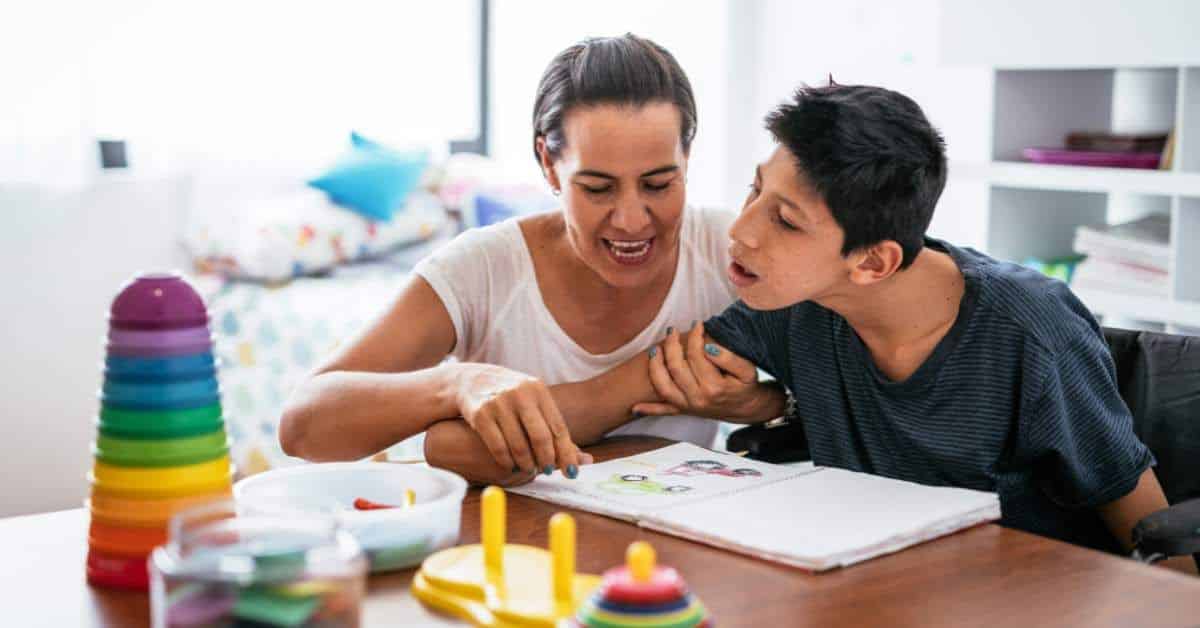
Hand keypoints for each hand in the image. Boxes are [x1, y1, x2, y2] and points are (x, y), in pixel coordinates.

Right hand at [452, 363, 589, 476]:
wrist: (471, 381)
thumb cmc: (512, 398)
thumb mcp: (534, 404)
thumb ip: (556, 430)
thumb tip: (587, 460)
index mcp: (538, 390)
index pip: (558, 427)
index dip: (567, 452)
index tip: (572, 472)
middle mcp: (520, 394)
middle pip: (540, 437)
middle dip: (547, 459)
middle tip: (547, 470)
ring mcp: (499, 403)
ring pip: (519, 445)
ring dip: (526, 463)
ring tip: (528, 468)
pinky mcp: (480, 415)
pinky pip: (498, 447)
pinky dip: (507, 461)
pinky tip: (510, 465)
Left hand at [634, 323, 762, 419]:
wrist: (747, 409)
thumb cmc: (745, 386)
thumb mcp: (747, 370)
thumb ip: (729, 358)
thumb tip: (708, 347)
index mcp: (714, 387)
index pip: (697, 355)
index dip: (695, 336)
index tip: (697, 324)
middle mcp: (697, 398)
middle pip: (676, 367)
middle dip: (672, 345)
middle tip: (672, 330)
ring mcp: (688, 406)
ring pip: (663, 386)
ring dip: (655, 367)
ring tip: (654, 349)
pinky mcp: (683, 410)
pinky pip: (663, 411)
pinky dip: (648, 410)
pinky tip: (634, 408)